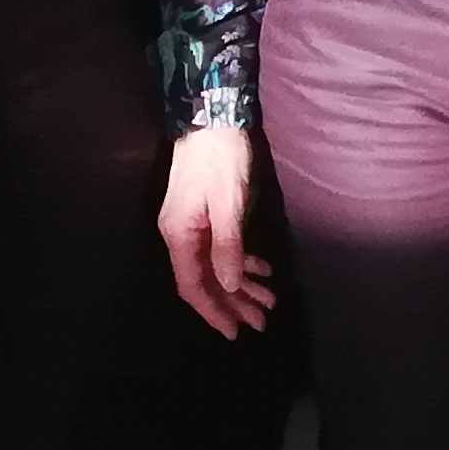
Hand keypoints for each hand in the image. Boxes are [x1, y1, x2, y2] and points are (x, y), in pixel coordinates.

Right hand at [159, 126, 273, 336]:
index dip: (214, 311)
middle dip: (234, 303)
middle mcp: (181, 235)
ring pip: (216, 266)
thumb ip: (228, 246)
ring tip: (269, 301)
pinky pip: (221, 248)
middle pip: (206, 280)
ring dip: (241, 284)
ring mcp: (192, 225)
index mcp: (179, 235)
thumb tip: (231, 285)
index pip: (194, 286)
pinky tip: (262, 270)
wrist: (212, 117)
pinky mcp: (205, 215)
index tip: (235, 332)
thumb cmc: (220, 158)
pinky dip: (241, 261)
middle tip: (262, 321)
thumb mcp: (228, 203)